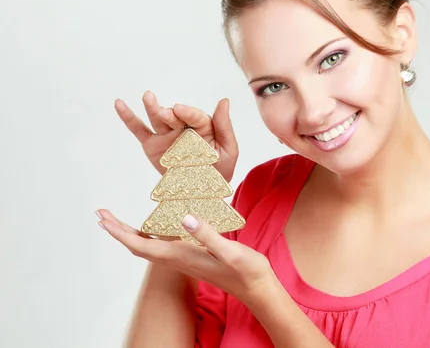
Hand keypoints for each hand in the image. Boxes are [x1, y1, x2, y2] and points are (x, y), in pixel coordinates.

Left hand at [96, 209, 275, 305]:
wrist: (255, 288)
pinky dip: (148, 236)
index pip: (141, 244)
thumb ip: (206, 234)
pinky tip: (151, 229)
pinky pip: (161, 247)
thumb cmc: (245, 271)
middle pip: (137, 246)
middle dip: (118, 231)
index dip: (120, 232)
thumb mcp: (229, 250)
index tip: (104, 218)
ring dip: (129, 234)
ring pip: (147, 247)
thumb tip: (183, 218)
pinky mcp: (191, 258)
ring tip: (117, 221)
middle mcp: (177, 259)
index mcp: (181, 255)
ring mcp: (183, 260)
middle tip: (101, 214)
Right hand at [114, 91, 237, 181]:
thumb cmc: (220, 169)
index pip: (195, 117)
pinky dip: (128, 118)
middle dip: (170, 114)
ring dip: (152, 107)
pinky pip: (139, 130)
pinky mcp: (152, 145)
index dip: (188, 113)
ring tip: (148, 97)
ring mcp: (166, 135)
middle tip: (165, 113)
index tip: (180, 110)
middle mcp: (182, 128)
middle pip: (175, 117)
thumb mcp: (228, 149)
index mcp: (202, 126)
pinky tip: (120, 104)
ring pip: (157, 119)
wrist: (204, 192)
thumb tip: (224, 101)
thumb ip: (224, 126)